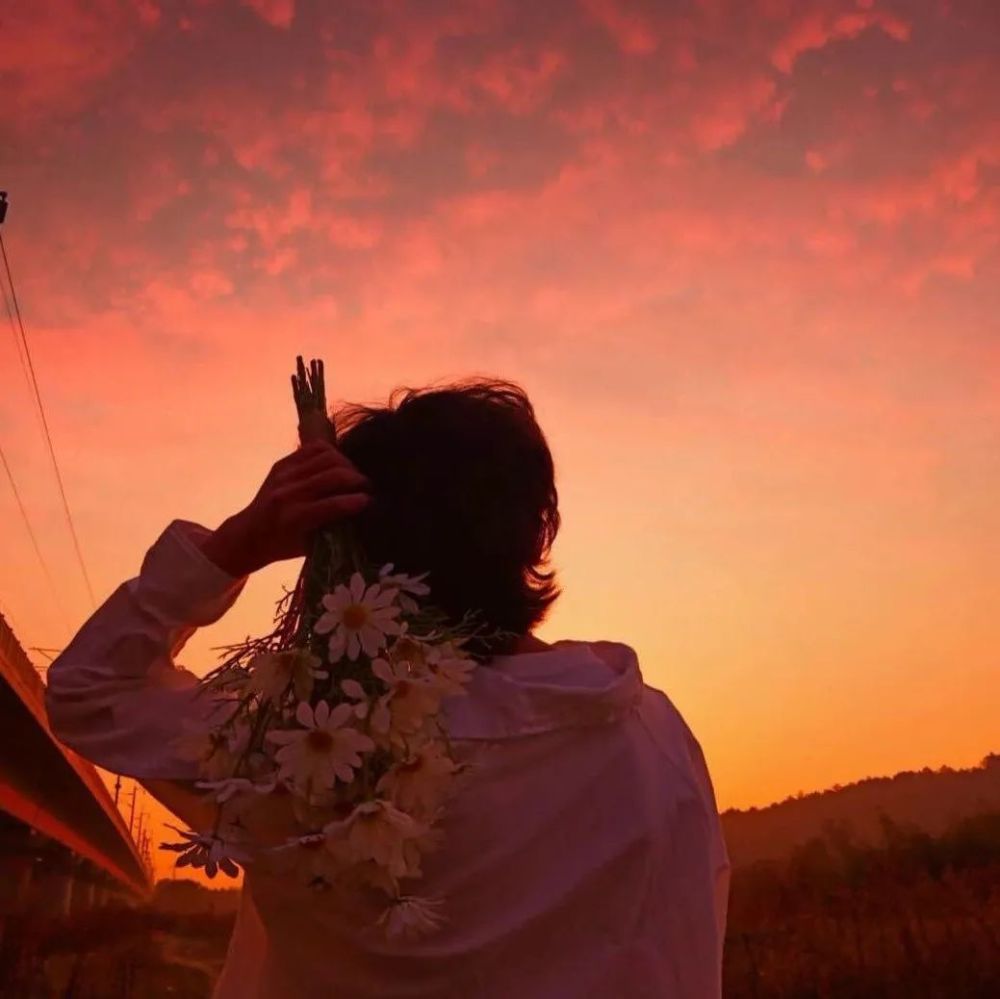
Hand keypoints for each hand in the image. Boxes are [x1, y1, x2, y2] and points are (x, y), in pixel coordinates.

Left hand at [199, 440, 372, 575]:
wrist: (249, 533)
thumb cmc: (283, 545)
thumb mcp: (309, 547)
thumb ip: (334, 530)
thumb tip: (364, 514)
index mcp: (293, 518)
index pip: (332, 504)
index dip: (357, 501)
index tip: (370, 501)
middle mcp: (287, 493)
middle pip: (333, 475)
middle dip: (357, 479)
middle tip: (368, 487)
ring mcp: (283, 474)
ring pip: (327, 456)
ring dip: (348, 465)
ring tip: (355, 476)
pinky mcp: (282, 463)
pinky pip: (314, 448)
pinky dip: (332, 453)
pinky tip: (340, 465)